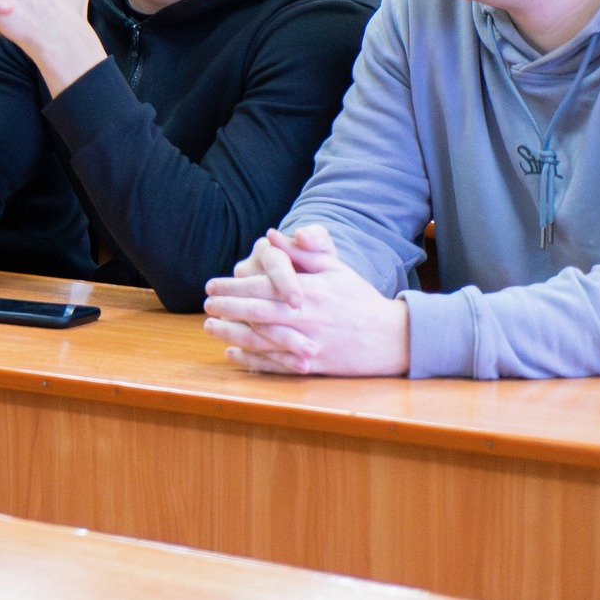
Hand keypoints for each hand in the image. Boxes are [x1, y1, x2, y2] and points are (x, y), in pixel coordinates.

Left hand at [201, 226, 409, 375]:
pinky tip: (232, 354)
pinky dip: (251, 361)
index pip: (262, 287)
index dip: (233, 286)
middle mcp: (307, 318)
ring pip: (262, 340)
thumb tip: (271, 234)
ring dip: (231, 334)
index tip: (212, 284)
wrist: (392, 337)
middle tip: (206, 303)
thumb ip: (302, 252)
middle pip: (256, 313)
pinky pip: (276, 364)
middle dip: (226, 308)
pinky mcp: (314, 365)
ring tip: (209, 327)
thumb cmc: (360, 298)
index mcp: (310, 291)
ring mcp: (310, 343)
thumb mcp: (335, 268)